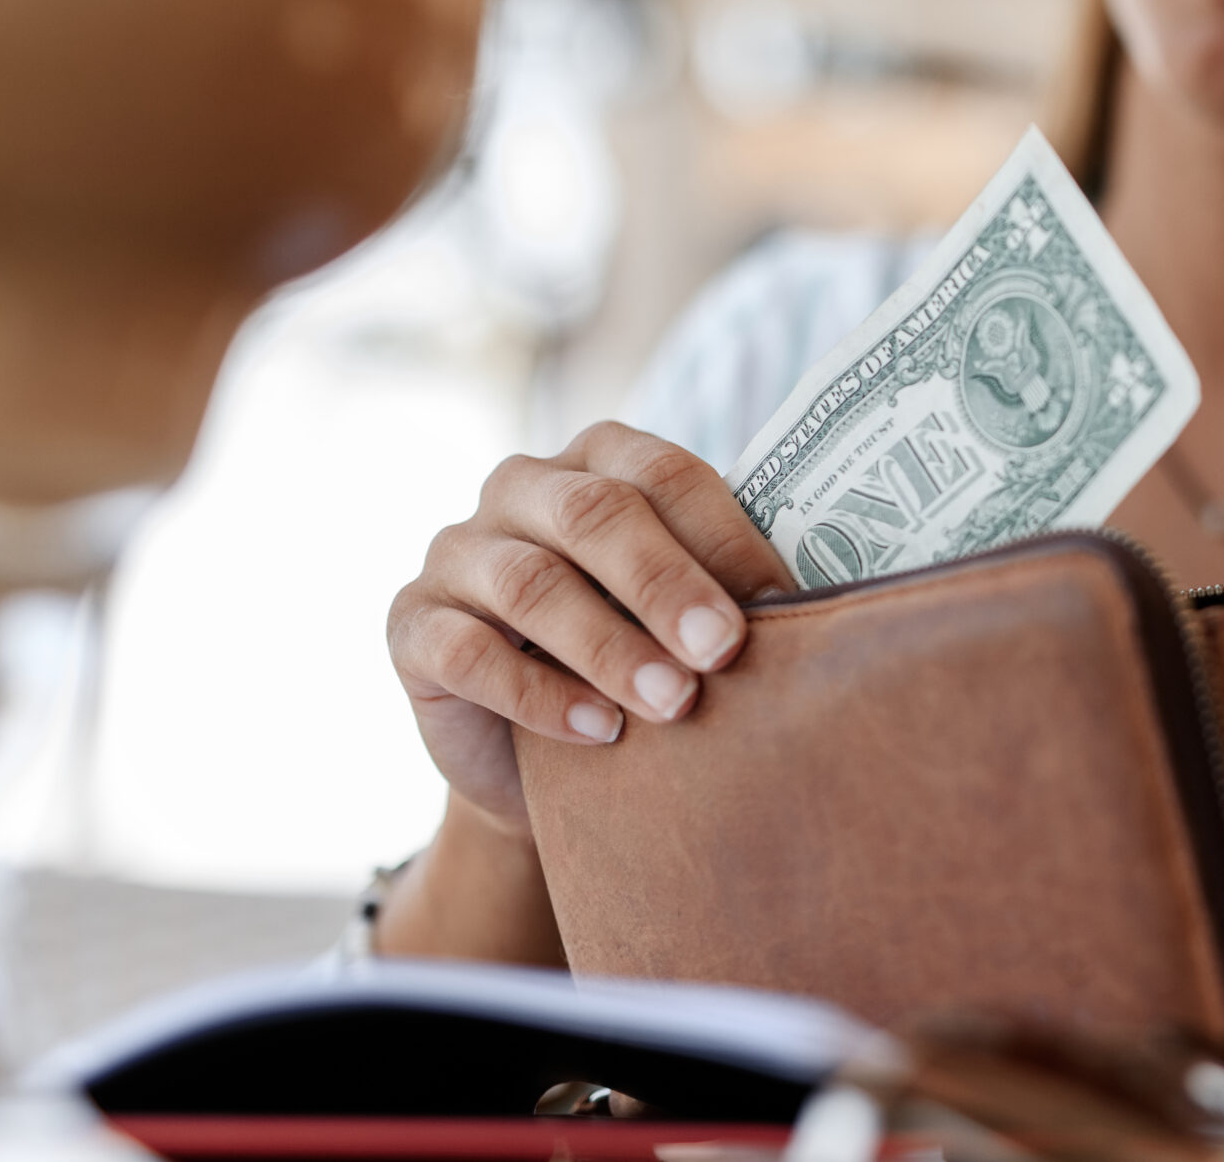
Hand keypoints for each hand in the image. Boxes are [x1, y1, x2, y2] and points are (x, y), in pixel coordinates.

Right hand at [387, 422, 794, 833]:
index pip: (664, 473)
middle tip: (724, 651)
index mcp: (600, 459)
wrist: (538, 764)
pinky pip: (468, 653)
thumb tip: (813, 606)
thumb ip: (723, 590)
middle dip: (668, 585)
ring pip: (531, 583)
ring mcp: (457, 552)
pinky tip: (601, 733)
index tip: (783, 602)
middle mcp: (520, 488)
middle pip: (596, 515)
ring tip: (674, 704)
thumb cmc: (636, 661)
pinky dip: (540, 696)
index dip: (723, 536)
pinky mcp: (411, 625)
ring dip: (610, 647)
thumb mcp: (680, 616)